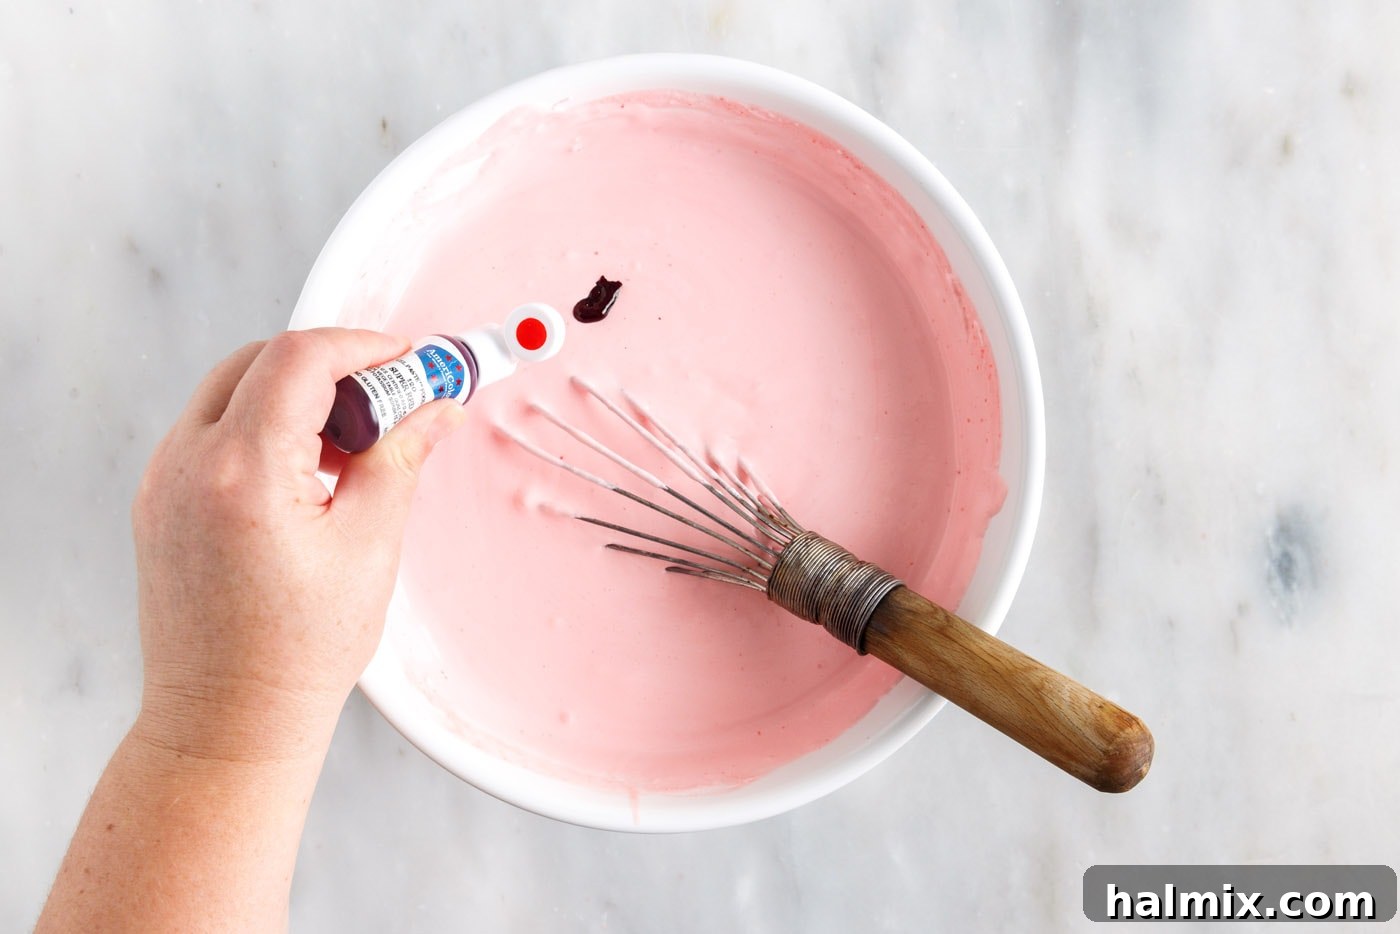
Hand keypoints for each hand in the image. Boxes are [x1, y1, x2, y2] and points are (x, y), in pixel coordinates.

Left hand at [130, 328, 465, 760]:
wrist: (227, 721)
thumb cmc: (296, 654)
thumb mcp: (370, 546)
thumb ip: (401, 458)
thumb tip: (436, 409)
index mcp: (243, 472)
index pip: (300, 359)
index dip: (363, 346)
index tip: (407, 360)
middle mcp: (187, 464)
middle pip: (260, 360)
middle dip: (331, 366)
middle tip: (389, 400)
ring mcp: (163, 481)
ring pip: (232, 390)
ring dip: (296, 396)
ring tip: (350, 448)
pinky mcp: (158, 500)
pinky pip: (211, 429)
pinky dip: (262, 426)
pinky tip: (307, 473)